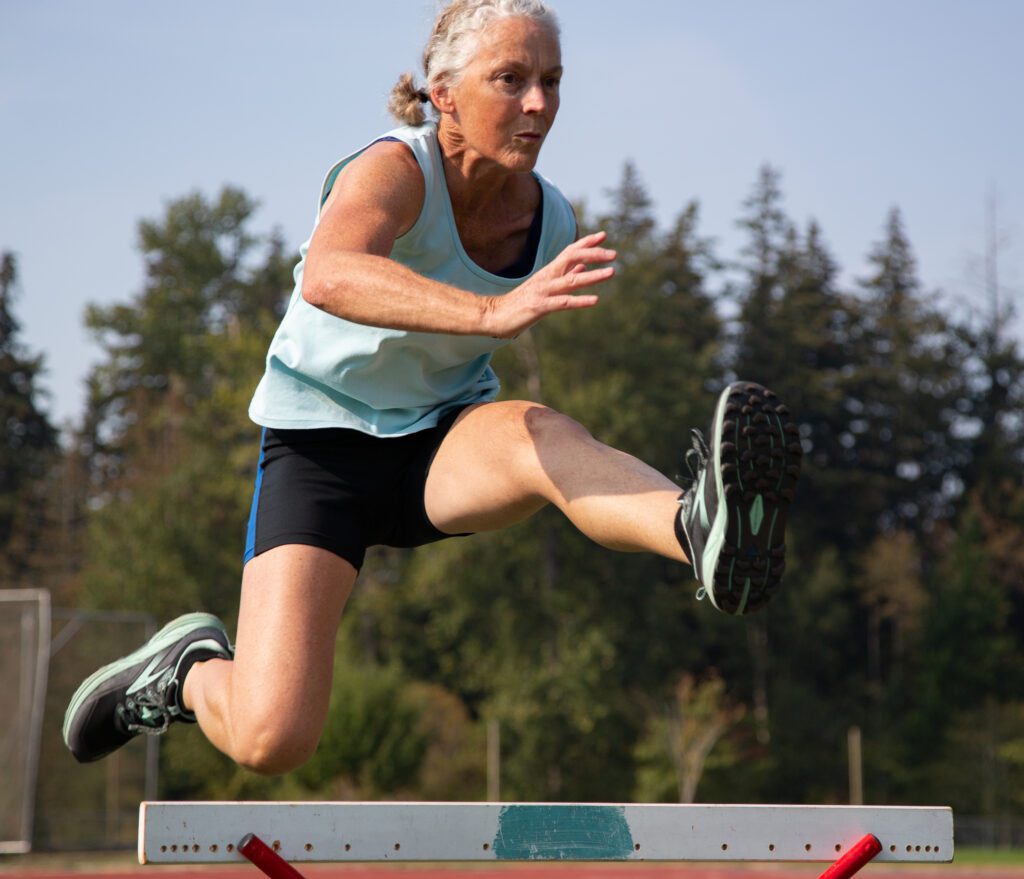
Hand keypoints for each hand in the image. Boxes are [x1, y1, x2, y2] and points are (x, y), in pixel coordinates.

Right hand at [482, 231, 615, 337]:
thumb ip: (565, 276)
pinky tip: (595, 300)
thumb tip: (583, 267)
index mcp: (548, 272)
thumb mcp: (544, 287)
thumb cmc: (520, 302)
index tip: (603, 235)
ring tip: (612, 272)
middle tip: (614, 254)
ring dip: (593, 276)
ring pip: (571, 280)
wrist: (494, 315)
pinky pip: (563, 302)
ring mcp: (543, 291)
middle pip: (572, 258)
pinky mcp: (539, 306)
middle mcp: (547, 277)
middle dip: (594, 255)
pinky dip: (580, 300)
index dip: (586, 243)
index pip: (569, 251)